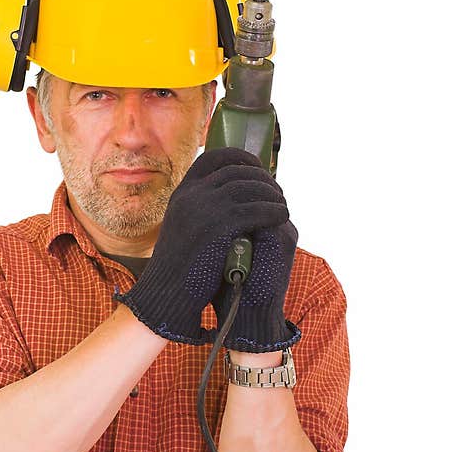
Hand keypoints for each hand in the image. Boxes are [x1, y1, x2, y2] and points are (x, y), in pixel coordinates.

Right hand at [114, 148, 288, 344]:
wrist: (167, 293)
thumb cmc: (180, 267)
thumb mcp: (184, 228)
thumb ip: (200, 209)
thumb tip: (226, 197)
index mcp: (182, 192)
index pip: (212, 158)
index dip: (238, 157)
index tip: (256, 166)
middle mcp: (191, 194)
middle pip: (236, 170)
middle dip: (262, 178)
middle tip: (277, 191)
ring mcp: (204, 208)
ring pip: (249, 187)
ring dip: (272, 194)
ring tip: (283, 205)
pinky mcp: (219, 226)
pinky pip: (256, 209)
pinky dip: (273, 210)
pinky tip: (283, 217)